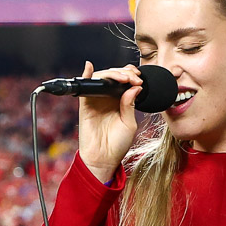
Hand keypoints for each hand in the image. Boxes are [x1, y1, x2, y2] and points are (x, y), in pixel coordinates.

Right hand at [77, 61, 143, 182]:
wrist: (103, 159)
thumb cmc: (117, 144)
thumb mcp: (129, 123)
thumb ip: (130, 104)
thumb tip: (134, 87)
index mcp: (120, 101)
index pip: (125, 81)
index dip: (132, 75)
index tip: (140, 79)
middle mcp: (107, 98)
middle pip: (114, 76)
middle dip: (125, 73)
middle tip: (135, 78)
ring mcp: (96, 100)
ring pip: (102, 78)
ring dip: (113, 73)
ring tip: (124, 78)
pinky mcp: (85, 104)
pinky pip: (85, 86)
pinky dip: (87, 74)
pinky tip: (90, 66)